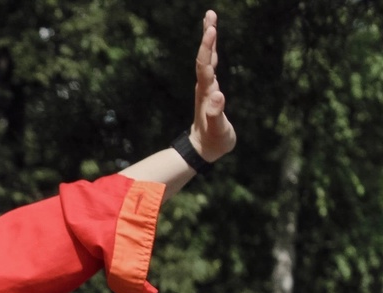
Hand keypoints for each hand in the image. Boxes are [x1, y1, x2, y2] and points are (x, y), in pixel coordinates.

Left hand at [189, 10, 235, 162]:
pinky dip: (212, 50)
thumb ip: (216, 115)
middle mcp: (204, 86)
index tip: (211, 30)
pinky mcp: (210, 89)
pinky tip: (213, 41)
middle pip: (205, 57)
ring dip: (209, 39)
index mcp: (206, 93)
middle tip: (210, 14)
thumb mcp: (217, 131)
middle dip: (208, 35)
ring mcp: (206, 87)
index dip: (208, 48)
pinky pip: (211, 65)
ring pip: (207, 58)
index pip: (205, 66)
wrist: (202, 148)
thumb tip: (218, 95)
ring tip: (211, 20)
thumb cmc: (213, 141)